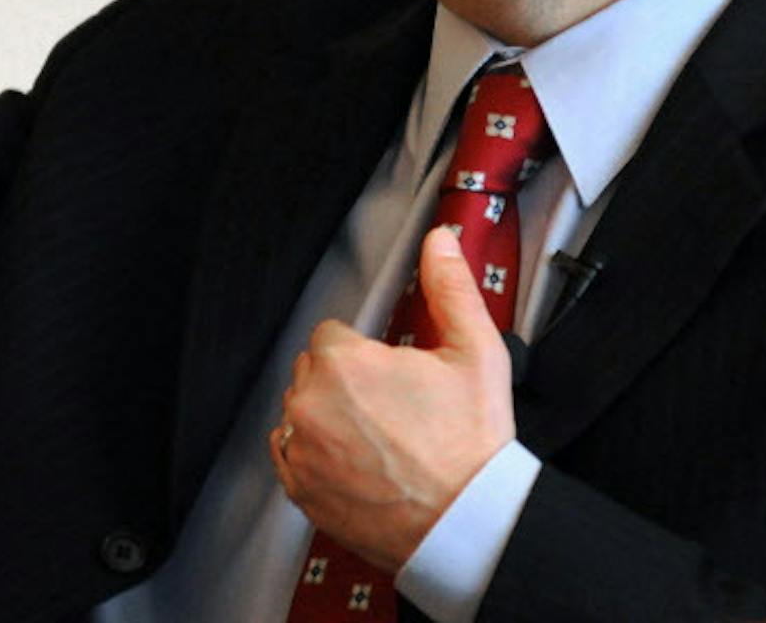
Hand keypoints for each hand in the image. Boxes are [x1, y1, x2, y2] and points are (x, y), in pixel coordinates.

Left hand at [270, 227, 515, 573]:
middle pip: (313, 370)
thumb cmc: (471, 444)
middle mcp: (312, 403)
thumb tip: (439, 242)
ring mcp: (302, 449)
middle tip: (391, 406)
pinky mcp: (301, 489)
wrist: (466, 523)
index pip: (332, 334)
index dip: (365, 352)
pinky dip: (314, 453)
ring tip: (377, 436)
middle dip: (344, 380)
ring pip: (301, 410)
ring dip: (327, 414)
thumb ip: (450, 287)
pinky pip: (290, 452)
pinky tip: (354, 460)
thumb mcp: (475, 352)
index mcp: (345, 363)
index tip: (391, 373)